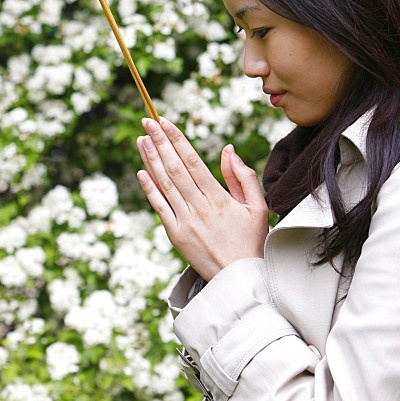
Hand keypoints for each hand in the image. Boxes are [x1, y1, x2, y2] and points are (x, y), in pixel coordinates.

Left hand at [136, 117, 267, 280]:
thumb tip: (228, 150)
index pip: (192, 161)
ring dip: (151, 159)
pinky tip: (141, 171)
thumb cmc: (250, 240)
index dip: (177, 139)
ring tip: (141, 139)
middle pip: (174, 168)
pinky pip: (159, 207)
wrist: (238, 279)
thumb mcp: (258, 207)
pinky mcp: (175, 235)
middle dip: (160, 142)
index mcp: (218, 198)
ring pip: (164, 184)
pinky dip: (149, 189)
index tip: (166, 122)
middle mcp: (198, 207)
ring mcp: (184, 221)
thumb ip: (243, 176)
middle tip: (148, 121)